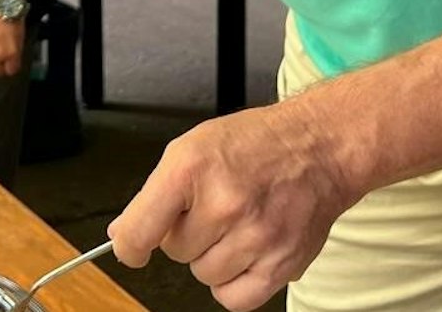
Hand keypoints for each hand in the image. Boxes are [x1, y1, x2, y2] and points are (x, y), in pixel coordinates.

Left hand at [106, 102, 363, 310]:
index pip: (140, 231)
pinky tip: (243, 254)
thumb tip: (123, 233)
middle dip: (186, 235)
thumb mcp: (191, 148)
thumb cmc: (255, 144)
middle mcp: (224, 202)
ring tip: (234, 225)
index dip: (129, 246)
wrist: (318, 147)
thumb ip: (155, 194)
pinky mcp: (282, 262)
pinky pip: (235, 299)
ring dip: (212, 257)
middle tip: (211, 209)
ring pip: (204, 275)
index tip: (132, 249)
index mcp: (191, 169)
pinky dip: (234, 284)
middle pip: (175, 252)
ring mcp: (256, 235)